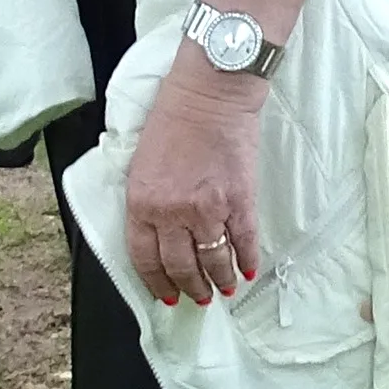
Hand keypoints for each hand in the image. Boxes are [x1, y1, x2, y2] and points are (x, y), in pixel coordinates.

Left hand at [123, 53, 264, 305]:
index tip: (166, 295)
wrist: (210, 92)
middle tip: (198, 297)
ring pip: (213, 261)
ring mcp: (207, 209)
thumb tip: (158, 235)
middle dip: (191, 288)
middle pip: (181, 267)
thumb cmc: (173, 118)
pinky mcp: (239, 200)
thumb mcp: (140, 163)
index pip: (145, 258)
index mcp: (142, 203)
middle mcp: (172, 213)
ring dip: (219, 280)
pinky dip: (247, 260)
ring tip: (224, 289)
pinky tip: (247, 271)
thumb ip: (146, 201)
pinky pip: (243, 242)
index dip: (157, 282)